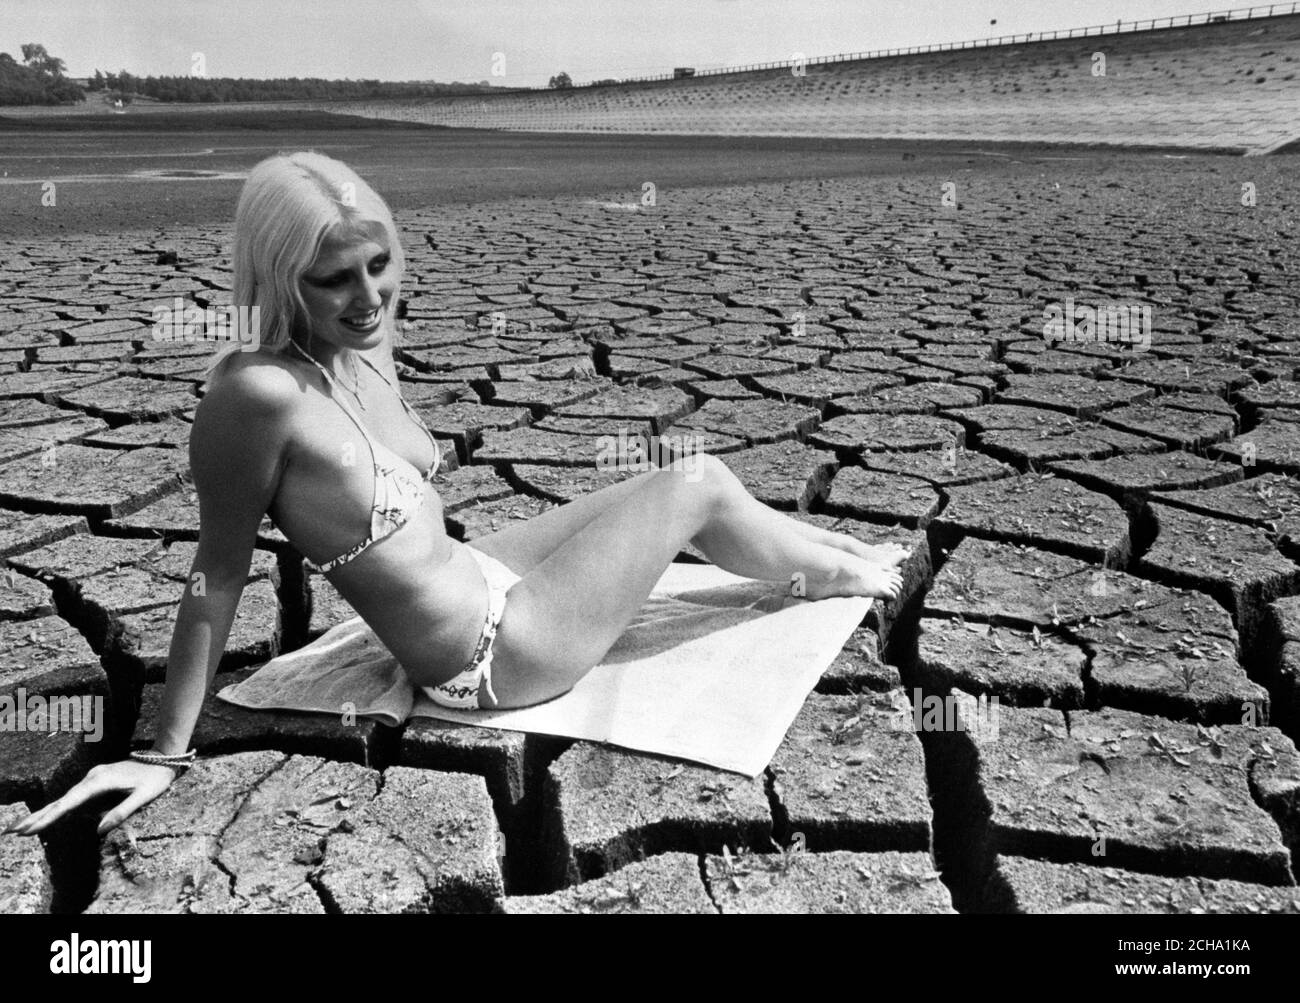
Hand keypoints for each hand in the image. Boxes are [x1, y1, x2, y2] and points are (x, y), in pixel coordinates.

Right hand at [2, 760, 179, 837]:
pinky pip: (74, 797)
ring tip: (23, 828)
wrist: (163, 759)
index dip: (50, 817)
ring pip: (65, 799)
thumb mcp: (144, 797)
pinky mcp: (96, 781)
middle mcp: (92, 778)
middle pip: (61, 800)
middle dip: (37, 816)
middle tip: (13, 831)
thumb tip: (98, 830)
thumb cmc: (155, 780)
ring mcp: (93, 778)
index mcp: (100, 782)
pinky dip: (59, 808)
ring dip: (44, 813)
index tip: (31, 828)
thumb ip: (122, 811)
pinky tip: (47, 817)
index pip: (70, 803)